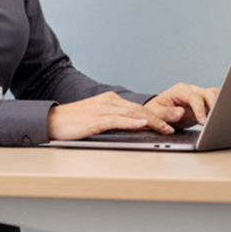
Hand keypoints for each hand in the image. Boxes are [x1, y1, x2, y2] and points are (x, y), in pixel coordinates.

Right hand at [47, 91, 175, 140]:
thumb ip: (115, 122)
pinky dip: (132, 122)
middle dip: (161, 115)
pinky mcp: (96, 119)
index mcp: (111, 101)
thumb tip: (134, 130)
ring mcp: (103, 109)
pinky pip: (118, 120)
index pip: (139, 108)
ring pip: (133, 113)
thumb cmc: (73, 124)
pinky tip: (142, 125)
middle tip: (178, 120)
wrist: (52, 121)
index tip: (172, 119)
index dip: (157, 113)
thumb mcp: (98, 121)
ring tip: (166, 127)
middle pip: (140, 109)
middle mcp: (109, 101)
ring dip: (152, 121)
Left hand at [145, 83, 218, 128]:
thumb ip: (165, 113)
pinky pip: (218, 102)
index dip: (199, 109)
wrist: (159, 113)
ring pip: (216, 95)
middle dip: (214, 105)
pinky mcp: (205, 104)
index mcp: (179, 91)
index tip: (203, 122)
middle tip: (216, 120)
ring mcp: (200, 96)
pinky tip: (222, 118)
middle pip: (208, 93)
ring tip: (222, 118)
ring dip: (220, 105)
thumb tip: (180, 112)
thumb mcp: (154, 113)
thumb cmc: (155, 111)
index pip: (193, 97)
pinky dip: (221, 108)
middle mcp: (192, 91)